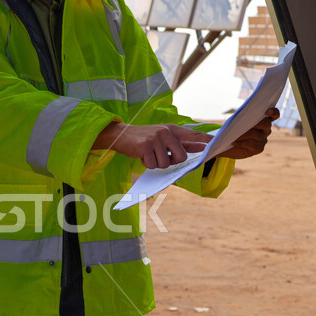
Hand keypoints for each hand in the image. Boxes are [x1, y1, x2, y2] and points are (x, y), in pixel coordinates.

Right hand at [93, 122, 210, 168]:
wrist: (121, 135)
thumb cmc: (144, 138)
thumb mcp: (163, 137)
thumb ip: (181, 142)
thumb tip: (200, 146)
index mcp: (173, 129)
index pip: (194, 135)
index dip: (206, 141)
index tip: (217, 143)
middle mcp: (166, 132)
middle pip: (181, 157)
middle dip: (171, 162)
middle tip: (161, 156)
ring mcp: (156, 138)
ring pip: (166, 164)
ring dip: (157, 163)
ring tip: (149, 155)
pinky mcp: (145, 146)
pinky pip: (153, 164)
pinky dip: (147, 164)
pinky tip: (142, 156)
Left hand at [218, 108, 279, 158]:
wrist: (225, 145)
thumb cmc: (229, 131)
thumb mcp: (230, 124)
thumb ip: (232, 121)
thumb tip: (220, 120)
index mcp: (262, 120)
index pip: (274, 114)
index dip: (273, 112)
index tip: (267, 111)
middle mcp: (265, 130)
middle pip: (265, 124)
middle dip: (254, 124)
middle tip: (240, 126)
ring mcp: (263, 139)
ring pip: (258, 135)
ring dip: (245, 135)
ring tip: (233, 137)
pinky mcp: (259, 148)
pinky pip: (255, 145)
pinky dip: (245, 143)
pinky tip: (235, 142)